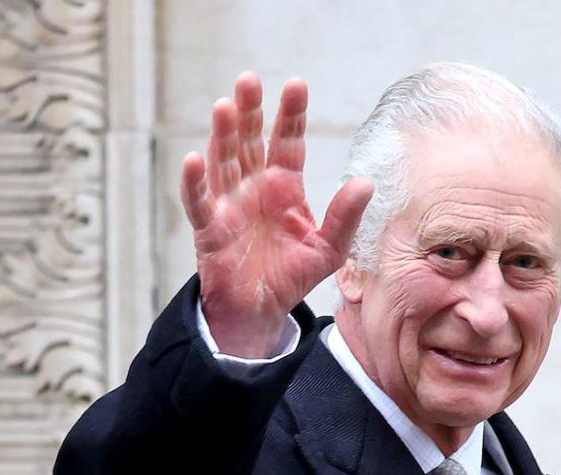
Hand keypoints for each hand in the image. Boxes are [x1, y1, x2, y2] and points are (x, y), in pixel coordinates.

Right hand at [180, 72, 372, 357]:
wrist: (261, 310)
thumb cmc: (292, 275)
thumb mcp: (329, 248)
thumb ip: (344, 217)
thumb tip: (365, 183)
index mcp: (284, 186)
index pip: (287, 142)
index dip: (290, 115)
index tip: (296, 84)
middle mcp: (254, 187)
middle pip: (249, 140)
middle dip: (250, 110)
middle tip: (249, 79)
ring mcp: (229, 203)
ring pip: (223, 161)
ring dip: (223, 135)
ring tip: (225, 106)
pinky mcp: (209, 227)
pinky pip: (199, 201)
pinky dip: (194, 181)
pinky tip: (194, 159)